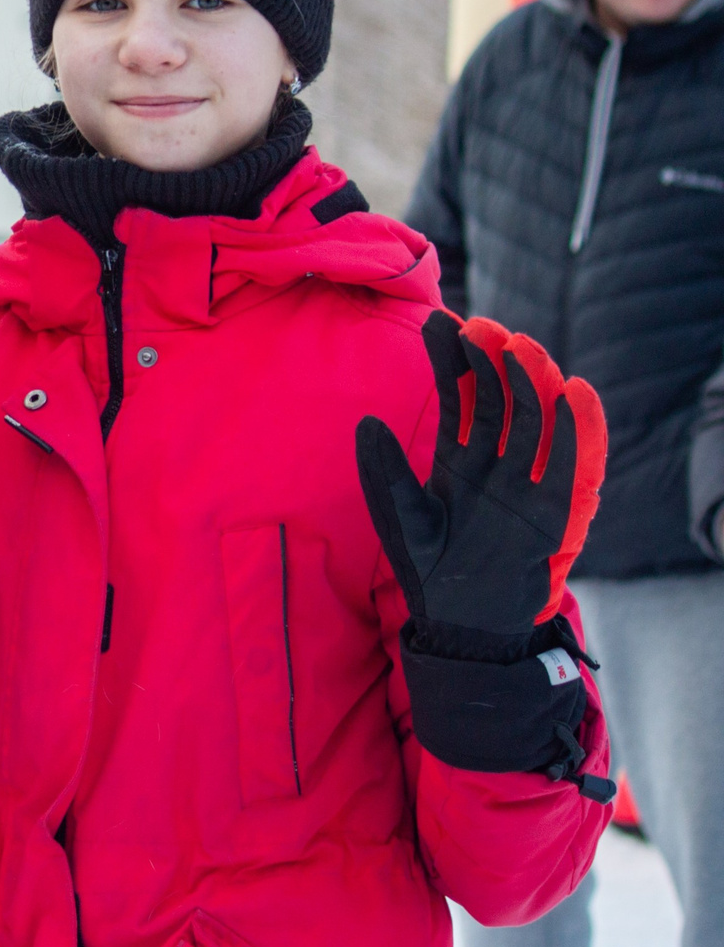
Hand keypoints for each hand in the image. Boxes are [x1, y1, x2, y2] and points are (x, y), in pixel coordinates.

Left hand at [356, 312, 606, 657]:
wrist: (464, 625)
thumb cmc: (428, 571)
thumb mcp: (398, 516)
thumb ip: (383, 471)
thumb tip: (368, 420)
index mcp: (456, 461)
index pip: (457, 399)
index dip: (451, 361)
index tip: (443, 322)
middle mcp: (493, 465)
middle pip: (498, 402)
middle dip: (492, 364)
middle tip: (486, 327)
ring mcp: (526, 485)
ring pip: (533, 424)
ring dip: (531, 385)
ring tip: (523, 348)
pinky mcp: (553, 512)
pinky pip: (570, 464)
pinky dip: (577, 431)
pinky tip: (576, 394)